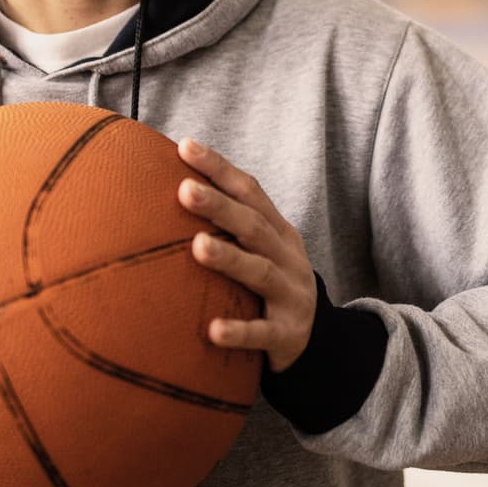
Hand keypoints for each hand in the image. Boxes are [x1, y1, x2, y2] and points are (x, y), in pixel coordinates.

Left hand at [176, 138, 316, 372]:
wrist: (319, 340)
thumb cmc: (269, 287)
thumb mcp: (258, 252)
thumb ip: (226, 227)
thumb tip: (168, 191)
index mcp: (278, 232)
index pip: (250, 192)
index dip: (220, 169)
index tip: (185, 146)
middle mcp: (287, 258)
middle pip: (254, 227)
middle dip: (220, 206)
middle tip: (185, 190)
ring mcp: (291, 296)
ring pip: (260, 273)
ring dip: (230, 259)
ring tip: (197, 246)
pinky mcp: (287, 335)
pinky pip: (262, 333)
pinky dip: (239, 331)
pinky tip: (213, 330)